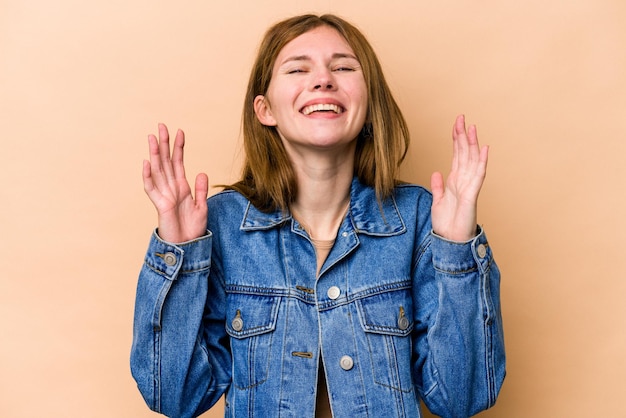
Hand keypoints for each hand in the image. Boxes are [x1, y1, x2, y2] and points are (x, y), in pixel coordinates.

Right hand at [142, 124, 207, 242]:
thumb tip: (201, 172)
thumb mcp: (201, 207)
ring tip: (153, 138)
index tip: (180, 131)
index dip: (179, 147)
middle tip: (161, 125)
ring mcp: (164, 195)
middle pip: (166, 162)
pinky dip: (148, 176)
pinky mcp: (160, 205)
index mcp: (181, 186)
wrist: (187, 246)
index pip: (178, 162)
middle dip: (164, 144)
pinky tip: (147, 162)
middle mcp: (171, 188)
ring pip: (158, 170)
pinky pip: (152, 188)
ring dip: (155, 154)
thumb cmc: (192, 228)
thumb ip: (201, 190)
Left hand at [430, 115, 488, 241]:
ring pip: (472, 160)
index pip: (457, 155)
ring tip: (472, 127)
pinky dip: (480, 162)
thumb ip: (438, 186)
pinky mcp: (471, 195)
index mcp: (455, 180)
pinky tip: (484, 149)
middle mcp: (463, 180)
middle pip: (464, 153)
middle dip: (463, 136)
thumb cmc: (447, 223)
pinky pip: (477, 176)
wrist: (451, 240)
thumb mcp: (438, 201)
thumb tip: (436, 172)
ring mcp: (469, 186)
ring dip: (472, 144)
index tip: (456, 124)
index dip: (456, 139)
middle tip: (461, 118)